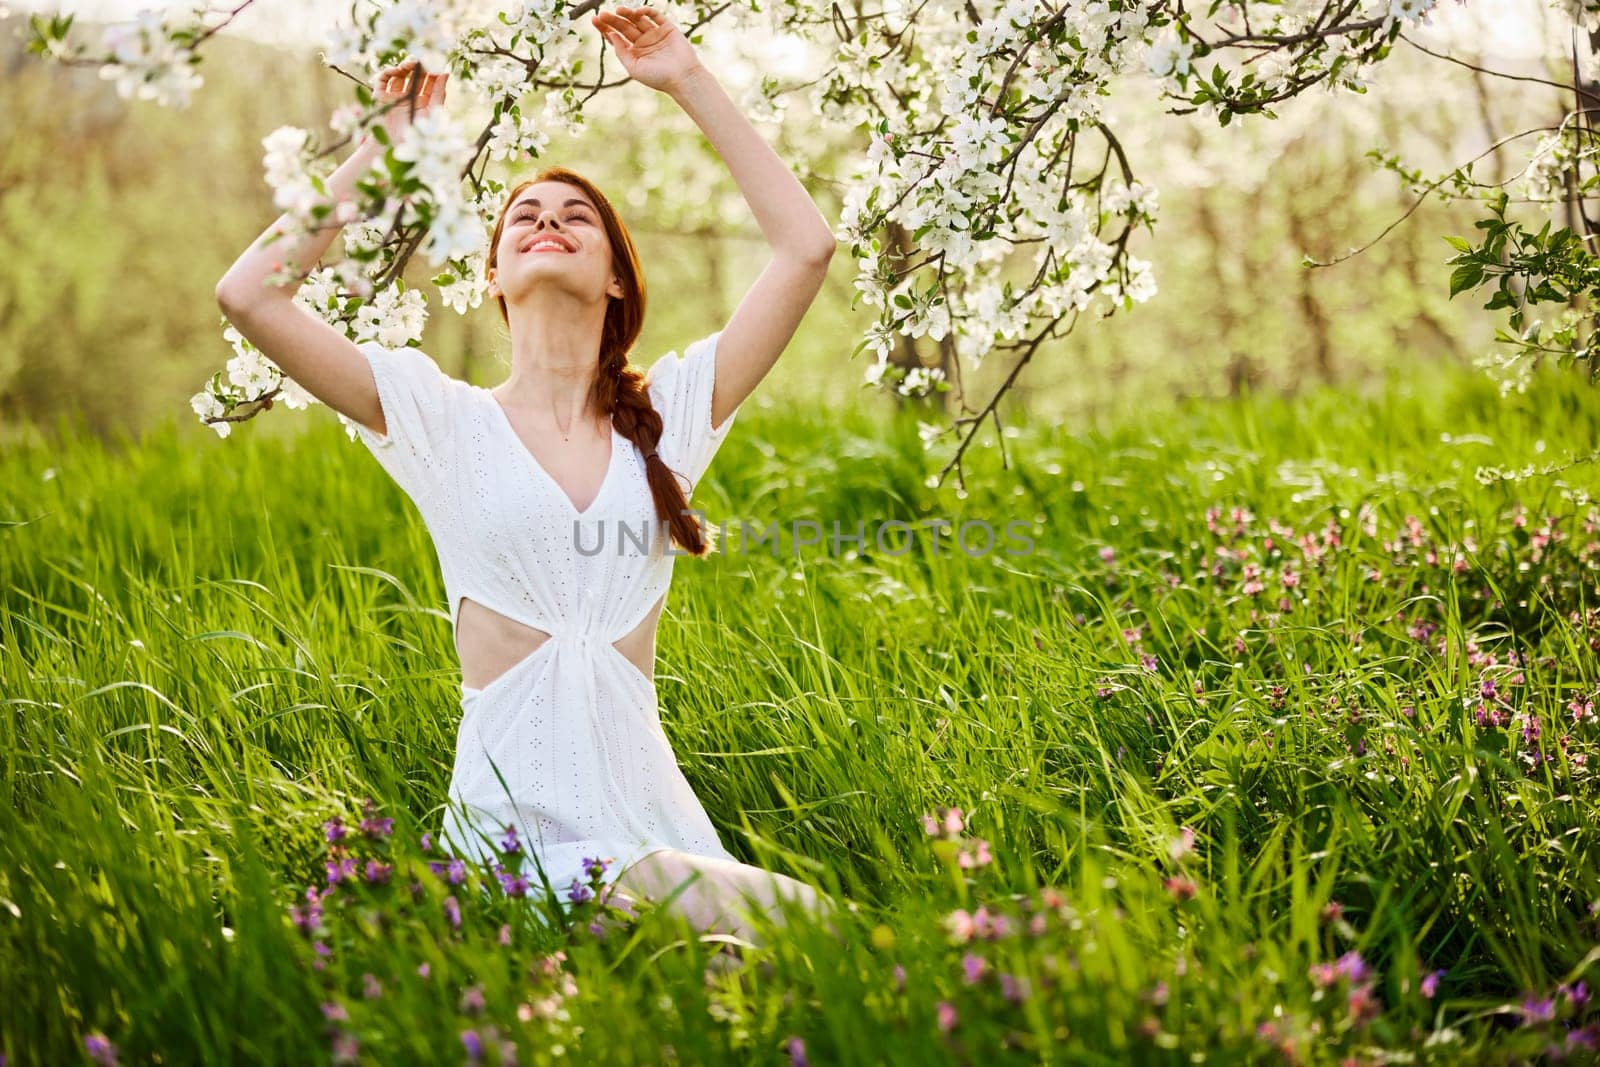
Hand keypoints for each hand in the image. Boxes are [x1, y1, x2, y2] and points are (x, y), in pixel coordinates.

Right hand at [366, 59, 448, 149]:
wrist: (398, 150)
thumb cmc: (420, 136)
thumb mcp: (433, 113)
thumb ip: (439, 93)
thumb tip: (446, 73)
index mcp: (425, 102)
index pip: (430, 81)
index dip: (433, 70)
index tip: (435, 62)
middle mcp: (410, 98)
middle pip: (415, 75)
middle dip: (418, 65)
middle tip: (420, 60)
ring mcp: (395, 97)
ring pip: (400, 75)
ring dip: (404, 67)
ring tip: (408, 65)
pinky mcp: (381, 98)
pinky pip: (383, 80)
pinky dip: (387, 72)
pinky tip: (394, 71)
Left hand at [590, 5, 704, 94]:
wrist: (682, 78)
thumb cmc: (658, 78)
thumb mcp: (634, 67)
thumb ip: (622, 51)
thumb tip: (610, 34)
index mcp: (634, 52)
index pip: (616, 37)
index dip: (605, 28)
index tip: (595, 20)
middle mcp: (643, 42)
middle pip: (624, 26)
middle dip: (613, 20)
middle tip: (602, 14)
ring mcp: (655, 34)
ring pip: (638, 20)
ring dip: (628, 13)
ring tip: (618, 10)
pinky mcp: (667, 28)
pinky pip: (655, 16)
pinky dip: (646, 11)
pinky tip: (637, 12)